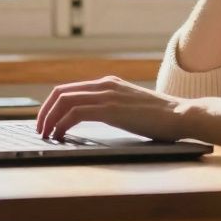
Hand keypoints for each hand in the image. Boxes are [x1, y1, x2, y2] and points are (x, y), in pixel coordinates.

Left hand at [34, 75, 193, 142]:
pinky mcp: (111, 109)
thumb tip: (91, 119)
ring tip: (47, 136)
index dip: (51, 105)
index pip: (69, 89)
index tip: (45, 121)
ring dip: (50, 120)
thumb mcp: (129, 107)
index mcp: (108, 83)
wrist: (181, 115)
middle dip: (44, 112)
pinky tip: (61, 136)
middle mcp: (105, 85)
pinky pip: (76, 113)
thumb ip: (111, 107)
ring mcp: (108, 95)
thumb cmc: (159, 118)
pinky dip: (62, 124)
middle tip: (40, 130)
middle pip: (60, 93)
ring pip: (65, 101)